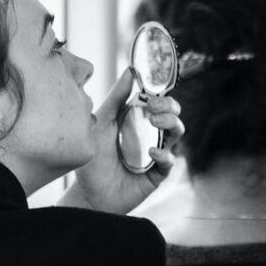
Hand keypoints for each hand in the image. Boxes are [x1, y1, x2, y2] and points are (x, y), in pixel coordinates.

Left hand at [58, 67, 183, 214]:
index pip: (158, 102)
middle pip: (172, 114)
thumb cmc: (93, 159)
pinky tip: (151, 152)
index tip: (151, 95)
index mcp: (137, 120)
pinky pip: (170, 160)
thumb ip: (116, 98)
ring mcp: (156, 153)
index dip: (160, 96)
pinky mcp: (158, 172)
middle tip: (154, 109)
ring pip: (176, 133)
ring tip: (156, 123)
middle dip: (169, 107)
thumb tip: (130, 71)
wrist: (89, 194)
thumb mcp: (101, 123)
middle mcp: (150, 135)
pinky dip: (164, 154)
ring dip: (171, 124)